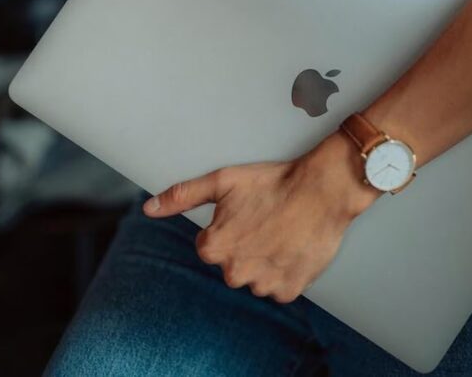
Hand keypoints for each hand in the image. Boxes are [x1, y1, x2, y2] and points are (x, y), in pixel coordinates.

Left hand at [143, 132, 380, 302]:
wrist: (322, 190)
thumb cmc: (272, 182)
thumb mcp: (223, 181)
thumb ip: (182, 196)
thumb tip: (149, 209)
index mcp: (214, 248)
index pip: (212, 247)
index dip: (232, 229)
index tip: (250, 215)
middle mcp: (235, 273)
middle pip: (234, 266)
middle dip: (247, 249)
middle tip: (268, 224)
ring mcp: (263, 284)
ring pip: (257, 279)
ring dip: (266, 263)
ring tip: (284, 235)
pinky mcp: (289, 291)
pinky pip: (280, 289)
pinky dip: (286, 274)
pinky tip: (294, 250)